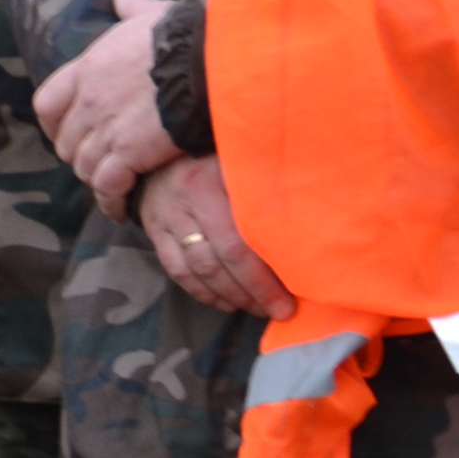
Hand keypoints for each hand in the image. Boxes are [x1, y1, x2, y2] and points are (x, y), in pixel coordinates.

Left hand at [33, 0, 182, 214]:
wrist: (208, 57)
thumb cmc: (185, 34)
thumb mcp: (150, 15)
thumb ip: (132, 7)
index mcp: (88, 67)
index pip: (48, 103)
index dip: (56, 124)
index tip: (70, 134)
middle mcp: (89, 98)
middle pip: (66, 141)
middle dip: (81, 156)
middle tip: (102, 165)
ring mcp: (105, 126)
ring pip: (84, 166)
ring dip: (98, 180)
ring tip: (115, 189)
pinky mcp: (128, 152)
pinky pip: (108, 184)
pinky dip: (112, 200)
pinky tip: (122, 208)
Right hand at [140, 155, 294, 319]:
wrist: (161, 146)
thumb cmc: (216, 157)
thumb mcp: (238, 164)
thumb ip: (264, 189)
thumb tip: (304, 225)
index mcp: (208, 183)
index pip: (238, 242)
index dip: (263, 278)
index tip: (288, 300)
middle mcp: (183, 201)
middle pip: (219, 261)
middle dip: (252, 292)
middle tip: (277, 311)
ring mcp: (165, 218)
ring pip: (197, 269)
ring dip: (230, 296)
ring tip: (255, 308)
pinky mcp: (154, 230)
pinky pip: (177, 271)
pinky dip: (202, 292)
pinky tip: (225, 302)